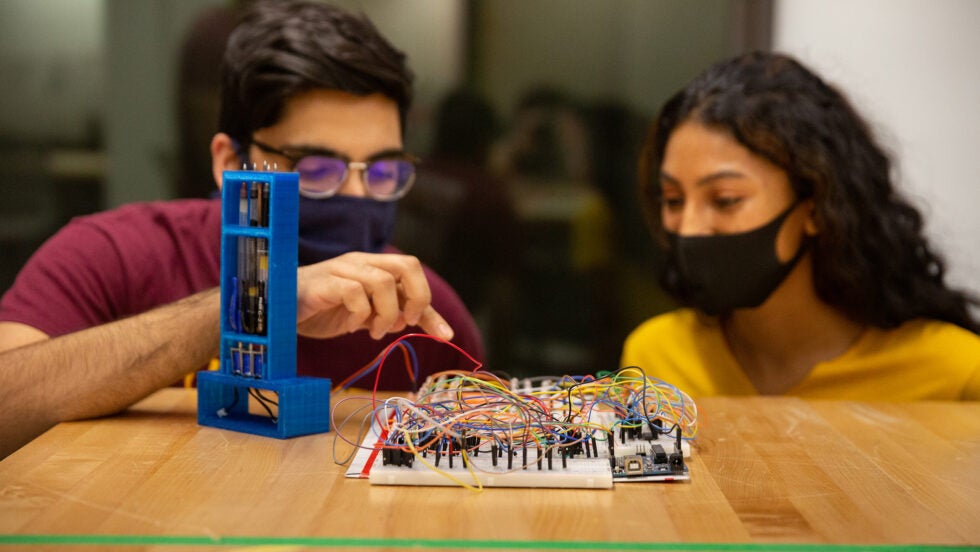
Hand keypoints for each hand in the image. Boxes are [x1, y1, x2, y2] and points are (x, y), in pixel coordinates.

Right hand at [294, 252, 452, 340]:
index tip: (444, 334)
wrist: (278, 311)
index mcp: (374, 266)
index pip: (414, 274)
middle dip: (417, 298)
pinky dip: (360, 315)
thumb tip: (434, 328)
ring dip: (386, 314)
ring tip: (373, 331)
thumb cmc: (323, 310)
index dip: (430, 305)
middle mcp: (362, 262)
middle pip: (407, 265)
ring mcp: (342, 270)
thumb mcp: (367, 316)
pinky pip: (354, 293)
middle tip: (406, 323)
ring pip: (383, 282)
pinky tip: (353, 327)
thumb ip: (395, 316)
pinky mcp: (324, 283)